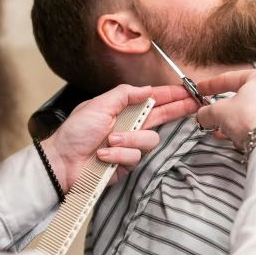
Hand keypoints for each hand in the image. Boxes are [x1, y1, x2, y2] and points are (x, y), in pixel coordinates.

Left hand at [42, 84, 196, 190]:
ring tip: (110, 141)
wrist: (62, 161)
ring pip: (149, 140)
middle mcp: (130, 127)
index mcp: (124, 110)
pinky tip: (103, 155)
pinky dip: (118, 155)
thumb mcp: (99, 105)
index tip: (188, 91)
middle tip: (193, 104)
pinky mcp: (127, 165)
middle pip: (162, 117)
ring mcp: (130, 147)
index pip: (152, 100)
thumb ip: (124, 94)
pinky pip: (135, 158)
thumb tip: (147, 89)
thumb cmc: (75, 132)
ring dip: (130, 139)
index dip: (170, 95)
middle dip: (176, 109)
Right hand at [195, 69, 255, 149]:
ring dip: (233, 124)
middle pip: (241, 98)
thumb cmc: (249, 119)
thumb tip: (203, 117)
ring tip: (222, 133)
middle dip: (224, 110)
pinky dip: (247, 131)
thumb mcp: (218, 112)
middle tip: (211, 117)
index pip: (229, 78)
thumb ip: (206, 112)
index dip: (211, 85)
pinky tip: (239, 141)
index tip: (201, 89)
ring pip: (250, 114)